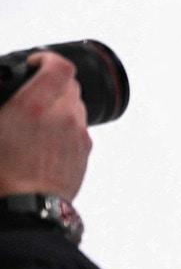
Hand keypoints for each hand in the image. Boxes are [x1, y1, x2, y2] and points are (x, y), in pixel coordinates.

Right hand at [0, 52, 91, 200]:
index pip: (59, 66)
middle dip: (52, 84)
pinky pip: (79, 129)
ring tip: (37, 119)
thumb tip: (6, 103)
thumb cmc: (1, 174)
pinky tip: (46, 139)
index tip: (36, 62)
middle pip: (70, 85)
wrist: (26, 209)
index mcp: (34, 106)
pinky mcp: (84, 152)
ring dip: (60, 106)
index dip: (48, 59)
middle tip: (32, 93)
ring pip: (76, 107)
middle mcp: (63, 116)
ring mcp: (77, 134)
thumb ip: (3, 105)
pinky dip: (66, 126)